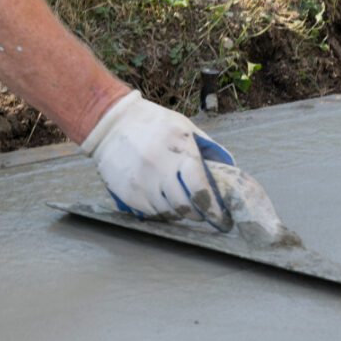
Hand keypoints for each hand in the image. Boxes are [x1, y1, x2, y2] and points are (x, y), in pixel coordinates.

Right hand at [81, 91, 235, 231]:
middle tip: (205, 217)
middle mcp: (159, 166)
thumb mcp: (185, 127)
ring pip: (168, 213)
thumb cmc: (154, 123)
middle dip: (199, 215)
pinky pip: (151, 213)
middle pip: (185, 205)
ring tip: (186, 209)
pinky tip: (166, 206)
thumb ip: (207, 148)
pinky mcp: (128, 193)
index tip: (221, 217)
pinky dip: (162, 213)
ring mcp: (142, 181)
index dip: (213, 207)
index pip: (199, 188)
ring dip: (181, 215)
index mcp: (178, 148)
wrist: (111, 123)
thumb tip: (229, 170)